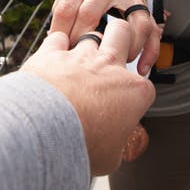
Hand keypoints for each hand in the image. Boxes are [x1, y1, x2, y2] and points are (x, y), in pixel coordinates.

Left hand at [21, 20, 154, 174]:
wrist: (45, 128)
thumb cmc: (81, 143)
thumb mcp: (111, 158)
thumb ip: (115, 147)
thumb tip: (109, 151)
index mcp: (134, 91)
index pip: (144, 86)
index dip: (133, 96)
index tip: (122, 109)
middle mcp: (109, 67)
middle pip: (122, 33)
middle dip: (119, 38)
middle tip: (110, 57)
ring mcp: (81, 57)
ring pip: (91, 32)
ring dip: (85, 45)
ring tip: (78, 65)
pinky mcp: (52, 53)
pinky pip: (57, 38)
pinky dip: (55, 46)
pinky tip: (53, 59)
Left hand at [50, 0, 160, 75]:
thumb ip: (64, 10)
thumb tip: (55, 41)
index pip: (67, 8)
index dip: (60, 33)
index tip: (59, 50)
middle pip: (91, 15)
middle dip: (81, 42)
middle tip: (77, 60)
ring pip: (127, 24)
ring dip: (119, 49)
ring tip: (110, 63)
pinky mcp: (146, 7)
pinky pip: (151, 31)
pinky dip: (148, 52)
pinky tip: (141, 67)